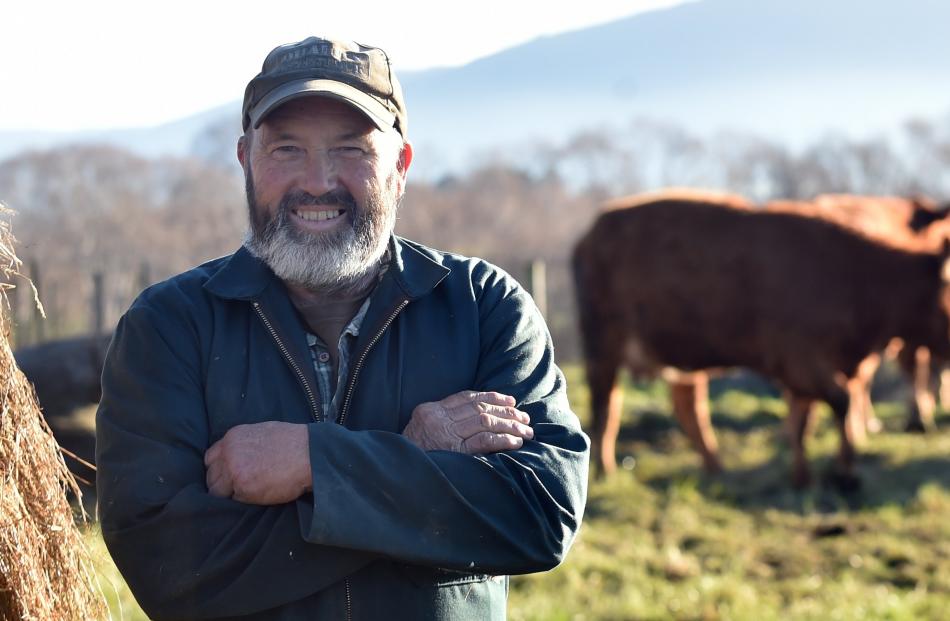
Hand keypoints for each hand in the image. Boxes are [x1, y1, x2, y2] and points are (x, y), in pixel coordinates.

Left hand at [204, 421, 311, 504]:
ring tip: (250, 491)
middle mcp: (228, 453)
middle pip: (211, 476)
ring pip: (217, 491)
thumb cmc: (294, 443)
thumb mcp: (263, 432)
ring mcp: (234, 471)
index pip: (211, 458)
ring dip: (231, 494)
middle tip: (239, 487)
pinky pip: (234, 501)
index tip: (229, 475)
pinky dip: (244, 500)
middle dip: (222, 483)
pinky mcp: (243, 489)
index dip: (219, 469)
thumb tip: (238, 455)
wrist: (310, 454)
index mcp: (232, 437)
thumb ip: (244, 444)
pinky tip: (259, 494)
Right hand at [403, 391, 533, 453]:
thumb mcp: (422, 430)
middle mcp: (438, 419)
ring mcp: (445, 435)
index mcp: (430, 410)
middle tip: (525, 419)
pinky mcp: (453, 453)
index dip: (492, 398)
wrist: (396, 473)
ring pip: (485, 422)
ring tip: (525, 431)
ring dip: (509, 426)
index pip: (467, 398)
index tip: (510, 402)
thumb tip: (476, 417)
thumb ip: (443, 421)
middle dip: (506, 413)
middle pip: (479, 409)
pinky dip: (502, 440)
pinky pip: (483, 442)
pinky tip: (515, 442)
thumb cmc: (412, 455)